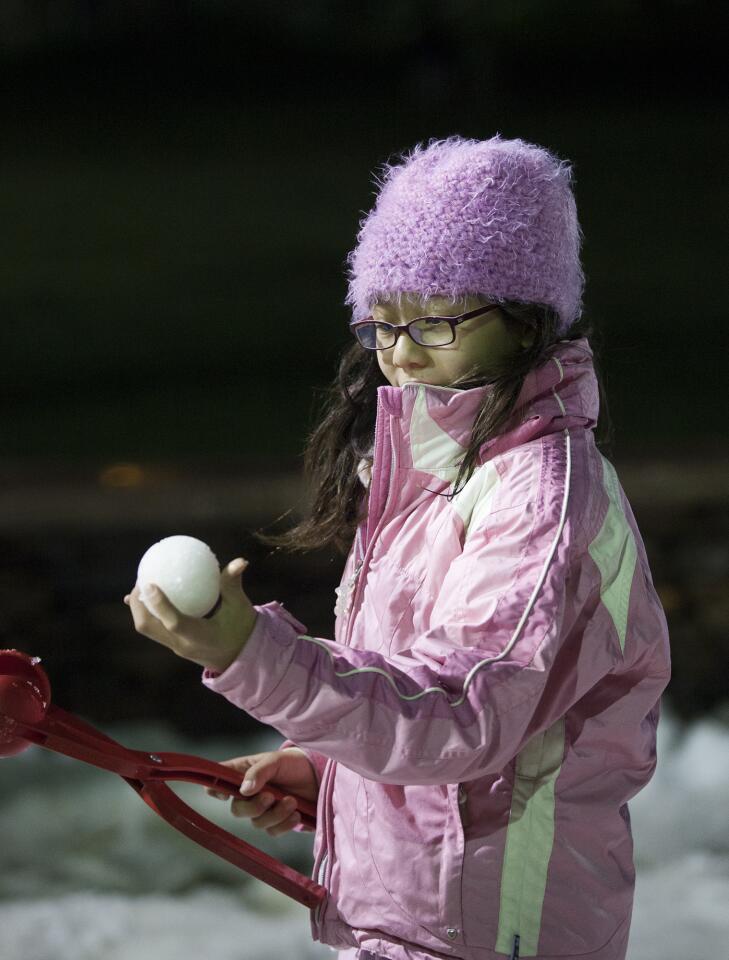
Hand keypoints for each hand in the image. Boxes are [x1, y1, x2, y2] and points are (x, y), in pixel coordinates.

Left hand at [124, 557, 258, 672]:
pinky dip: (147, 612)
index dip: (159, 604)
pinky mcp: (172, 645)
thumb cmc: (241, 629)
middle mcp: (183, 644)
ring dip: (139, 608)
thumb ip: (233, 584)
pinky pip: (152, 628)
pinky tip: (146, 595)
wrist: (238, 657)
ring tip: (141, 585)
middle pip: (149, 627)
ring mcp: (175, 647)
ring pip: (146, 629)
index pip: (175, 623)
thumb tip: (240, 560)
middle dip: (139, 603)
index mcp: (201, 637)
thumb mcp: (240, 606)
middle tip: (142, 579)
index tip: (149, 583)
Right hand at [206, 748, 317, 835]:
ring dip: (276, 814)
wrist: (317, 776)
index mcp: (243, 773)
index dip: (214, 789)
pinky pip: (273, 831)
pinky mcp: (277, 822)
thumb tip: (244, 790)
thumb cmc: (292, 763)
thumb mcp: (276, 760)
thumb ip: (259, 772)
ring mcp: (262, 809)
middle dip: (254, 807)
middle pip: (237, 810)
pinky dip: (285, 824)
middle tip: (270, 796)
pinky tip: (296, 814)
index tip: (224, 794)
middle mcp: (248, 793)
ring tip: (292, 801)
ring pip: (257, 823)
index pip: (219, 781)